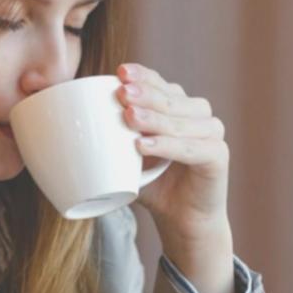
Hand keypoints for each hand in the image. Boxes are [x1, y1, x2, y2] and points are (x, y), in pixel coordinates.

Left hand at [114, 63, 229, 241]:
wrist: (182, 220)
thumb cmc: (154, 184)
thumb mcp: (128, 156)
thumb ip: (113, 136)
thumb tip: (73, 120)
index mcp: (179, 106)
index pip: (161, 83)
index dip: (143, 76)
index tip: (119, 73)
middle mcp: (199, 115)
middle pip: (172, 98)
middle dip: (145, 94)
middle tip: (122, 93)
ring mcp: (212, 134)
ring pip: (180, 121)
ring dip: (154, 119)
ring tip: (128, 117)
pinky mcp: (219, 156)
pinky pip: (191, 148)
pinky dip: (167, 146)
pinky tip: (144, 146)